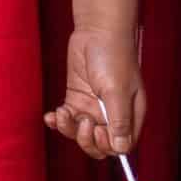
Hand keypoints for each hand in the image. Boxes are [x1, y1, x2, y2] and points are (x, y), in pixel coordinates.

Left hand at [46, 30, 142, 158]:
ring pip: (80, 134)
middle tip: (83, 121)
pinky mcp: (77, 99)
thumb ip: (119, 120)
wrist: (97, 31)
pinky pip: (68, 119)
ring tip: (63, 113)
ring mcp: (93, 107)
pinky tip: (51, 116)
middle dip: (87, 140)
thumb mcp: (116, 90)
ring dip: (69, 129)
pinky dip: (58, 121)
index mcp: (130, 115)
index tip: (97, 131)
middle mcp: (111, 114)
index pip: (121, 145)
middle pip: (99, 144)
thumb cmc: (113, 56)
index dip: (107, 146)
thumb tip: (121, 149)